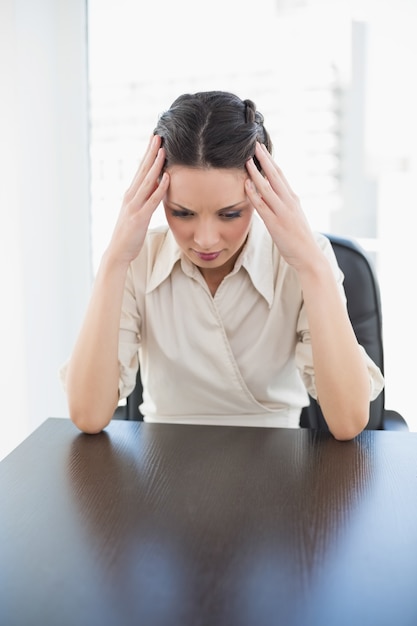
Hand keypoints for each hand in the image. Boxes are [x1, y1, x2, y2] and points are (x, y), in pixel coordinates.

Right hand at [107, 135, 168, 263]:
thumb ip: (146, 199)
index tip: (155, 139)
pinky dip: (160, 188)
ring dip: (155, 165)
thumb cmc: (129, 234)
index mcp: (131, 194)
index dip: (148, 154)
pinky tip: (167, 178)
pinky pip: (152, 201)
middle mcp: (131, 196)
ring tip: (163, 150)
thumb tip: (158, 186)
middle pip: (142, 170)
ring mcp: (134, 206)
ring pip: (146, 181)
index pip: (141, 170)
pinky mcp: (139, 217)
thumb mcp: (138, 212)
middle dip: (151, 152)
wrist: (117, 252)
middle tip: (158, 136)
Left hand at [245, 142, 320, 270]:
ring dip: (256, 172)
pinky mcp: (276, 223)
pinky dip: (254, 193)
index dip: (270, 160)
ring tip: (247, 159)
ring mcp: (283, 212)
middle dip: (264, 158)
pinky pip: (262, 205)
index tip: (261, 149)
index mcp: (293, 198)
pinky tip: (246, 184)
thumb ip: (282, 205)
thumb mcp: (292, 217)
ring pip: (268, 187)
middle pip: (275, 175)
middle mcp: (289, 201)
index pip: (280, 175)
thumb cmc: (298, 239)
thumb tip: (269, 196)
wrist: (308, 256)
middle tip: (255, 144)